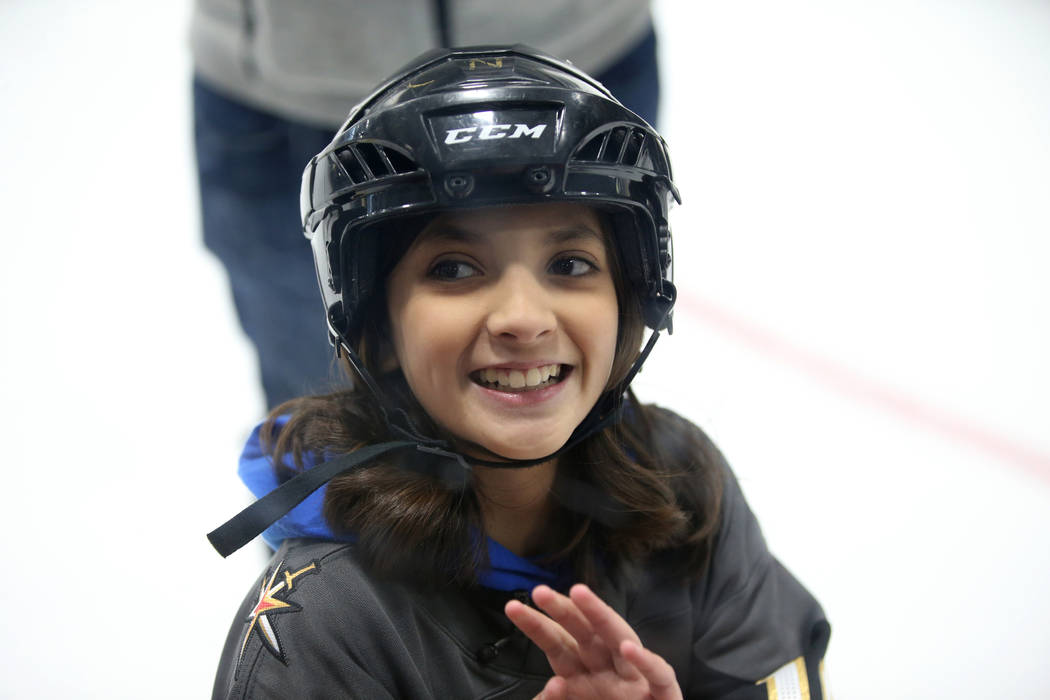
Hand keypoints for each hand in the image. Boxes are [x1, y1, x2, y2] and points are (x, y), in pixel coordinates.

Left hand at [505, 583, 681, 699]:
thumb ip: (559, 699)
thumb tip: (547, 690)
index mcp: (585, 672)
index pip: (558, 642)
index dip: (537, 625)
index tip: (514, 607)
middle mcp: (609, 668)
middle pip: (582, 633)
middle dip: (562, 610)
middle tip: (540, 591)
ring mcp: (636, 678)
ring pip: (618, 638)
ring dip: (600, 615)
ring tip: (579, 595)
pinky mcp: (664, 694)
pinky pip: (658, 674)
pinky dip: (646, 662)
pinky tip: (628, 648)